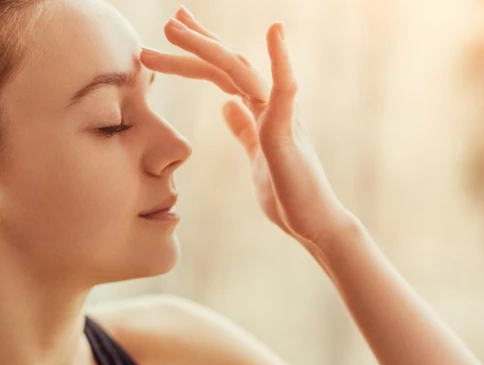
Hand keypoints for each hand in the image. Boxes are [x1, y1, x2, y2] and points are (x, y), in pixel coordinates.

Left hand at [140, 7, 348, 245]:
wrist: (315, 225)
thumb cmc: (288, 194)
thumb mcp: (256, 156)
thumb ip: (243, 129)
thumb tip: (226, 106)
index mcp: (261, 111)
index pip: (224, 74)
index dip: (199, 53)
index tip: (172, 34)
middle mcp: (271, 105)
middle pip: (229, 64)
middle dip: (197, 42)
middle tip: (168, 21)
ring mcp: (281, 116)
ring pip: (241, 71)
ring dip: (207, 47)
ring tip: (174, 28)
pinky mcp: (289, 132)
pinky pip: (286, 90)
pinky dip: (280, 60)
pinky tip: (274, 32)